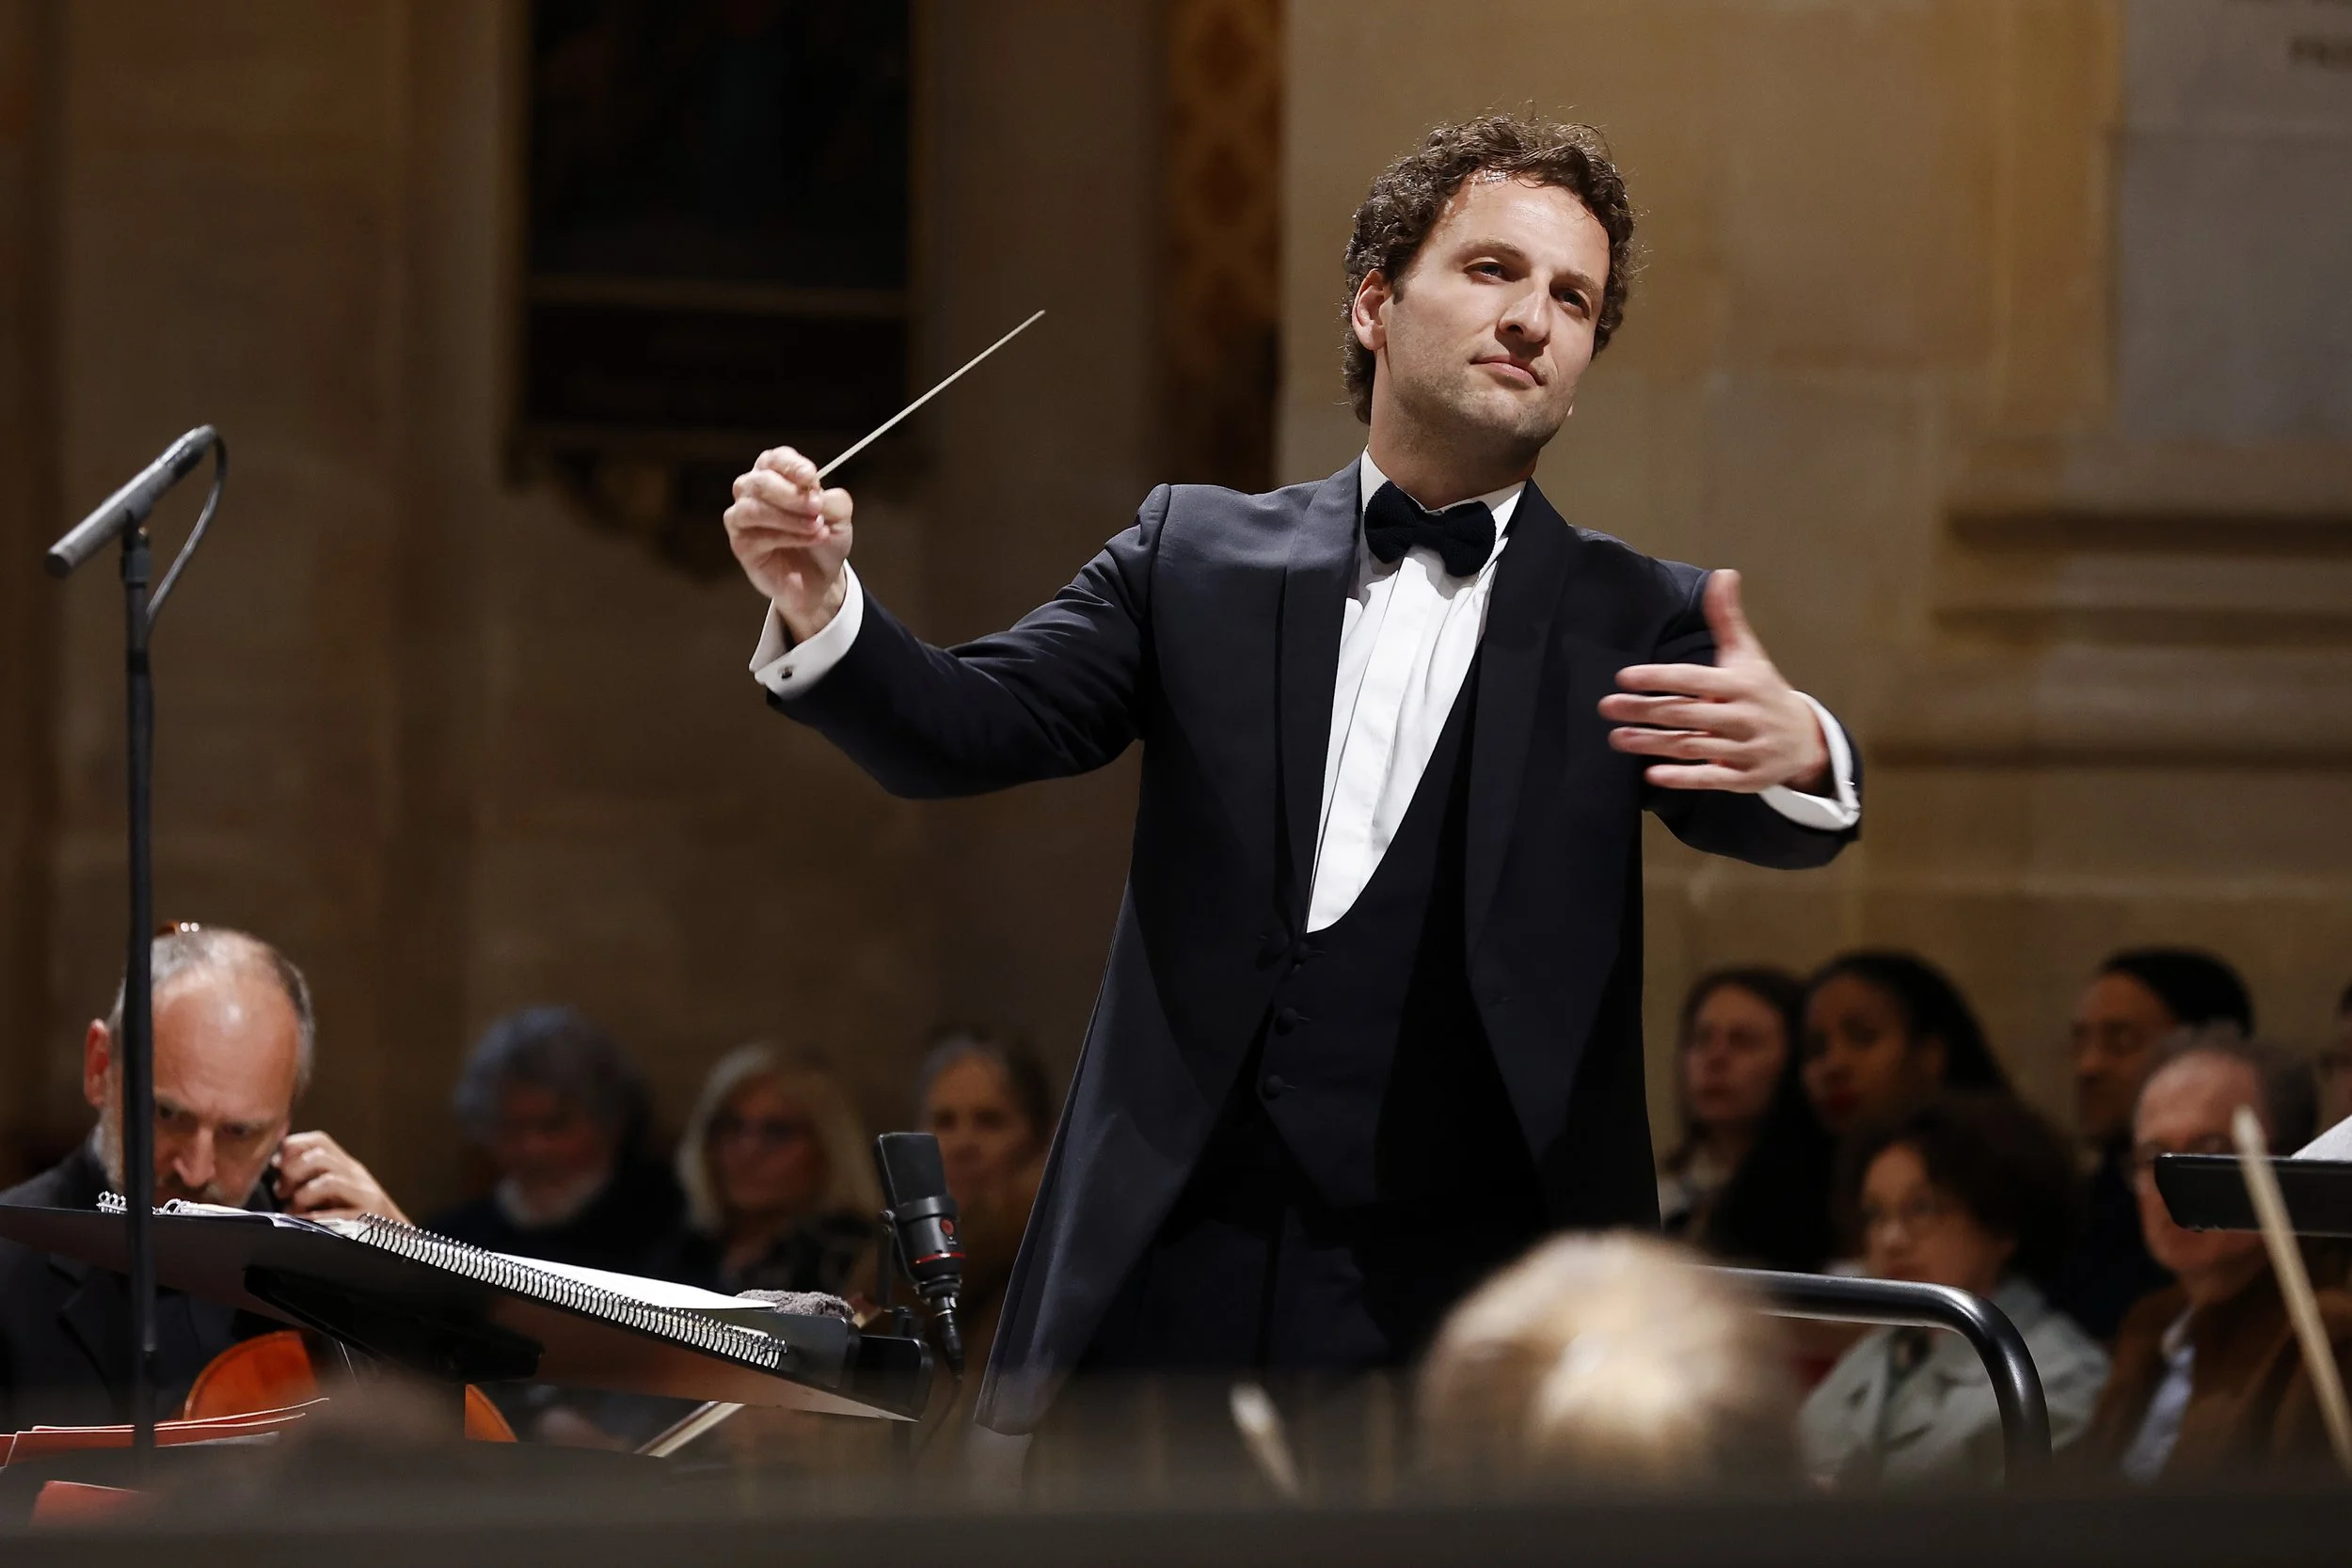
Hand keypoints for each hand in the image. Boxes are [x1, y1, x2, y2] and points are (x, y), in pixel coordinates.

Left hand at [272, 1130, 408, 1223]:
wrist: (396, 1243)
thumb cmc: (353, 1220)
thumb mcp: (332, 1193)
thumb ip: (309, 1178)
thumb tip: (275, 1164)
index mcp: (345, 1166)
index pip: (319, 1141)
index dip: (292, 1147)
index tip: (277, 1168)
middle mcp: (356, 1176)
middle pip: (320, 1157)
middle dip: (292, 1172)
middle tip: (282, 1192)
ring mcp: (364, 1196)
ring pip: (329, 1181)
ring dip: (303, 1196)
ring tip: (294, 1212)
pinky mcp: (367, 1219)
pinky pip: (337, 1214)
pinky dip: (314, 1219)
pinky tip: (304, 1225)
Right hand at [723, 446, 854, 640]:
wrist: (821, 576)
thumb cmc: (824, 536)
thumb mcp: (839, 514)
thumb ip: (831, 498)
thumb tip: (813, 492)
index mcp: (775, 473)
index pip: (775, 459)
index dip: (791, 466)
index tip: (811, 477)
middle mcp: (753, 490)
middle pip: (760, 481)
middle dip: (791, 494)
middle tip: (817, 507)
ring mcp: (742, 516)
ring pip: (753, 509)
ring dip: (788, 518)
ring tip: (817, 527)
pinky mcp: (741, 543)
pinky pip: (757, 536)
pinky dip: (788, 537)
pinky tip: (809, 540)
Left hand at [1598, 569, 1831, 794]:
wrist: (1806, 740)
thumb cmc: (1764, 691)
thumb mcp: (1749, 654)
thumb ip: (1728, 618)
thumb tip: (1724, 573)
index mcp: (1741, 684)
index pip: (1694, 680)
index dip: (1658, 678)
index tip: (1623, 677)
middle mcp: (1743, 716)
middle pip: (1686, 714)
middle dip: (1644, 710)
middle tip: (1605, 707)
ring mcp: (1745, 749)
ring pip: (1692, 746)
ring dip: (1652, 744)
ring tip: (1616, 737)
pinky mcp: (1744, 778)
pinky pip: (1711, 779)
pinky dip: (1682, 778)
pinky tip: (1651, 775)